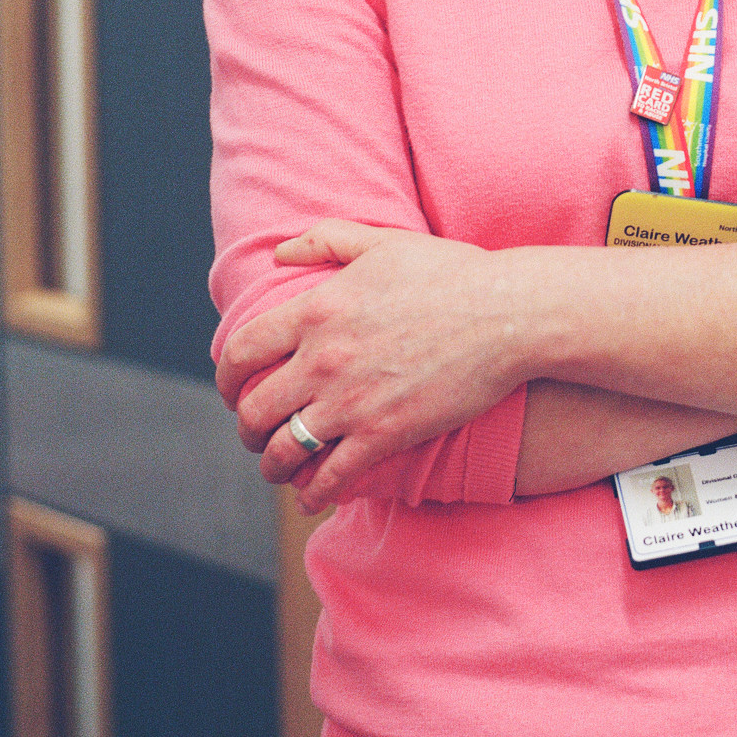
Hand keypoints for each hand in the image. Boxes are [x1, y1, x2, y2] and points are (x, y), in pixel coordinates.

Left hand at [215, 221, 539, 509]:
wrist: (509, 314)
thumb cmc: (452, 272)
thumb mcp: (384, 242)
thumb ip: (326, 240)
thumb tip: (280, 252)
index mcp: (317, 309)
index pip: (242, 352)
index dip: (226, 377)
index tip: (231, 388)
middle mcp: (324, 358)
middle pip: (253, 409)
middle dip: (245, 427)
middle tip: (254, 432)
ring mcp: (352, 401)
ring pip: (283, 449)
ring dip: (271, 464)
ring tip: (277, 466)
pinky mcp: (385, 434)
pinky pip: (329, 476)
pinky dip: (311, 493)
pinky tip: (311, 497)